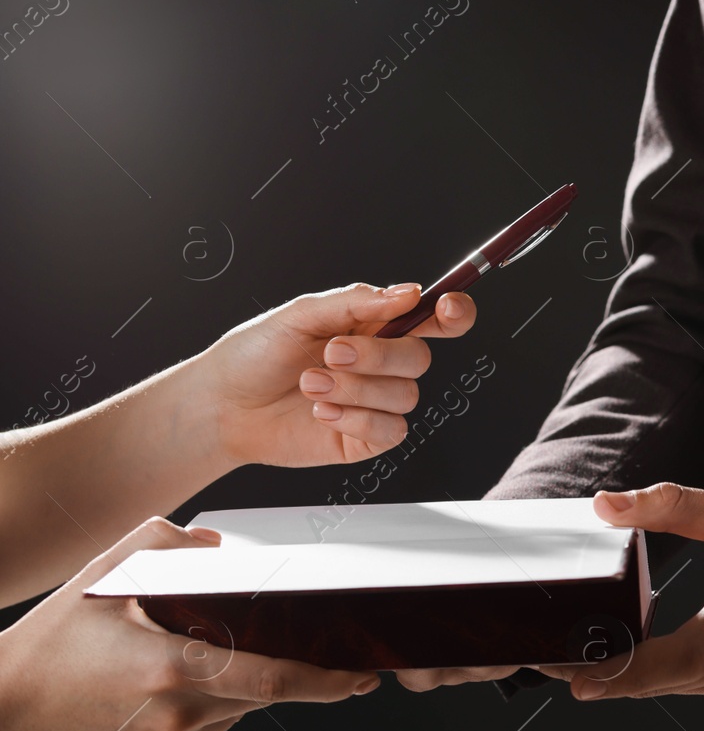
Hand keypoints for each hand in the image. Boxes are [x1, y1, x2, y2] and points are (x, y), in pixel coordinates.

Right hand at [0, 519, 378, 730]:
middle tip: (334, 662)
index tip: (362, 676)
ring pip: (236, 711)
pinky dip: (208, 707)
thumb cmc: (52, 636)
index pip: (272, 680)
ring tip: (193, 658)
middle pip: (263, 696)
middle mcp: (178, 715)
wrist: (0, 708)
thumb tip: (221, 548)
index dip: (326, 681)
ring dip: (239, 686)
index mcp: (172, 668)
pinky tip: (166, 689)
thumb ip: (172, 547)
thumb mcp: (107, 574)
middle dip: (298, 678)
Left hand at [203, 282, 476, 466]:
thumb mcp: (300, 314)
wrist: (223, 407)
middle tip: (331, 353)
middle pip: (420, 357)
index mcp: (372, 327)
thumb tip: (408, 293)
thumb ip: (357, 302)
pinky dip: (355, 417)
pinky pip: (391, 429)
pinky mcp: (366, 436)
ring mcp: (376, 402)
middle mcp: (379, 364)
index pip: (431, 319)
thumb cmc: (253, 356)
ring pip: (405, 395)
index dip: (453, 313)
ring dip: (355, 389)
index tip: (448, 308)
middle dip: (377, 355)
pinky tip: (321, 411)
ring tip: (311, 385)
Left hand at [546, 484, 703, 700]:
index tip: (572, 678)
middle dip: (607, 675)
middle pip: (665, 682)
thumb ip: (673, 507)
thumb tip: (608, 504)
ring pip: (682, 687)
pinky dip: (668, 675)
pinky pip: (703, 685)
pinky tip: (640, 657)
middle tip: (552, 662)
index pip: (675, 659)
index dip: (621, 673)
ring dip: (634, 678)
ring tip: (583, 659)